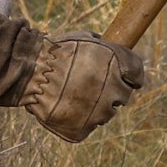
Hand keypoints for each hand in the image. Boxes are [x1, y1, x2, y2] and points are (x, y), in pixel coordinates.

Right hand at [21, 30, 144, 144]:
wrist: (29, 70)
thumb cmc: (54, 51)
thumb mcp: (83, 37)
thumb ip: (103, 47)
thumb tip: (110, 50)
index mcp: (118, 64)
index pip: (137, 75)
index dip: (130, 76)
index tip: (124, 77)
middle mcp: (114, 89)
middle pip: (122, 96)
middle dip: (110, 90)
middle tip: (88, 84)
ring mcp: (99, 112)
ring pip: (105, 113)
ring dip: (95, 106)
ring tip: (72, 95)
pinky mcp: (83, 128)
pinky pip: (87, 126)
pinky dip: (79, 119)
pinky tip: (65, 107)